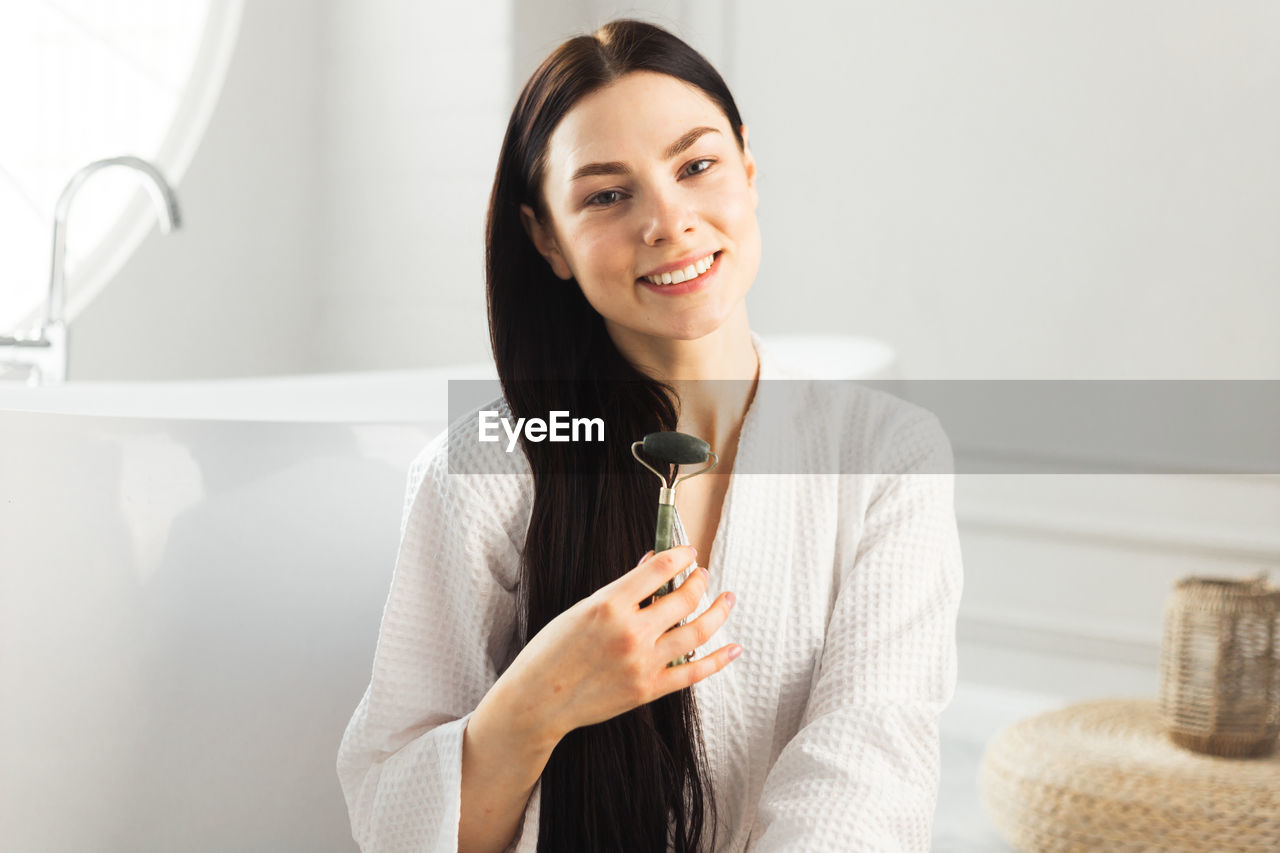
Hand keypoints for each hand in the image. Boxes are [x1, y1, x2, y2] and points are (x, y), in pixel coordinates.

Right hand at [494, 545, 740, 743]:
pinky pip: (695, 672)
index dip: (681, 555)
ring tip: (727, 599)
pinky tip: (734, 646)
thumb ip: (621, 589)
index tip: (688, 552)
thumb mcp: (581, 609)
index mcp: (610, 605)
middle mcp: (631, 632)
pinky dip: (719, 659)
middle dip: (699, 580)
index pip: (660, 569)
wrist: (539, 700)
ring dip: (718, 611)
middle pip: (684, 597)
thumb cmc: (553, 651)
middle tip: (702, 574)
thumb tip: (652, 564)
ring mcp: (643, 663)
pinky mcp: (649, 689)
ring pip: (697, 631)